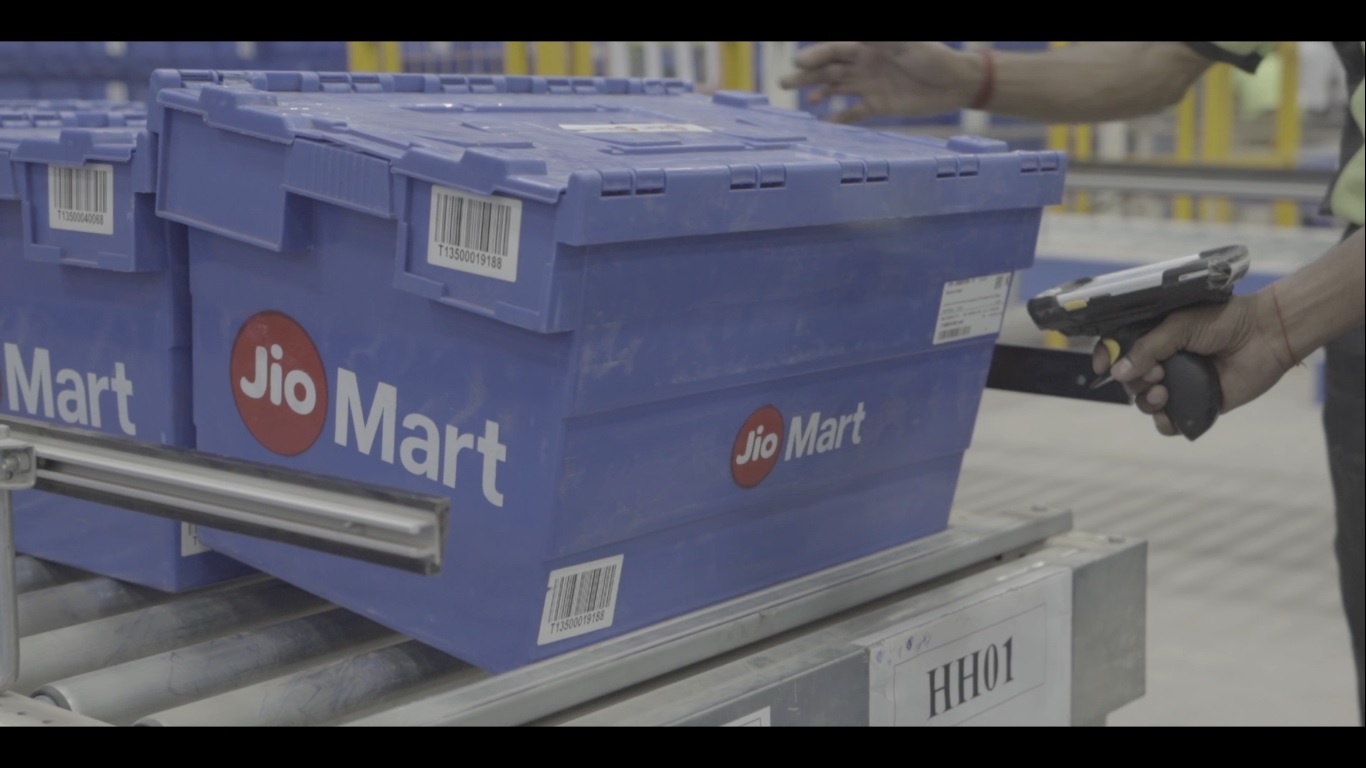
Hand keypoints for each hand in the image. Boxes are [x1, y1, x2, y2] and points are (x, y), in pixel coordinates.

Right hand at [778, 42, 980, 122]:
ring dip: (818, 93)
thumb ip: (882, 40)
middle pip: (828, 69)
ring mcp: (869, 85)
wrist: (956, 83)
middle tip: (783, 83)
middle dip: (806, 75)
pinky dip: (840, 118)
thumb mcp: (908, 43)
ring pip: (836, 89)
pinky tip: (826, 124)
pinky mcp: (879, 105)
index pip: (835, 50)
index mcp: (868, 46)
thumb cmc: (934, 56)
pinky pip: (854, 112)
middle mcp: (864, 65)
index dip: (816, 56)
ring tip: (805, 103)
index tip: (798, 63)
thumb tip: (858, 36)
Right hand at [1092, 291, 1296, 435]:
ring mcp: (1179, 384)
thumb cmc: (1224, 321)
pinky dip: (1164, 423)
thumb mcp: (1180, 326)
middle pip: (1130, 380)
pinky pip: (1170, 423)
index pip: (1120, 350)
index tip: (1103, 367)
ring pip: (1146, 402)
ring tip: (1165, 391)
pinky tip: (1168, 415)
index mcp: (1156, 337)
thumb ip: (1148, 347)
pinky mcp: (1197, 405)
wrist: (1266, 335)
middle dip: (1135, 381)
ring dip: (1147, 401)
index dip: (1107, 358)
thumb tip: (1118, 373)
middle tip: (1156, 373)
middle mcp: (1164, 362)